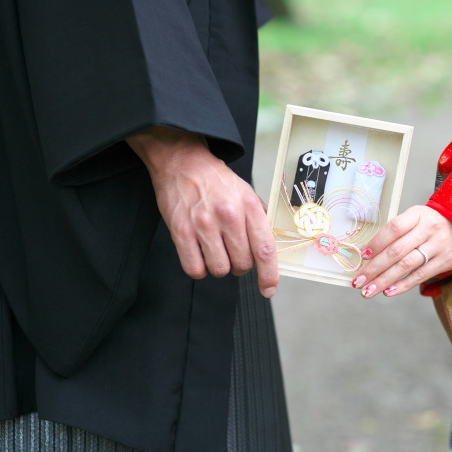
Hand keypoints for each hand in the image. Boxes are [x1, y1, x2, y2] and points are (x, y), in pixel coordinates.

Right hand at [127, 127, 278, 296]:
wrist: (182, 162)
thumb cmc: (216, 180)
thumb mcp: (246, 192)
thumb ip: (259, 220)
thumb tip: (271, 249)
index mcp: (248, 206)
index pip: (264, 249)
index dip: (269, 275)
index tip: (269, 289)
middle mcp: (228, 216)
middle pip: (242, 263)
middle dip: (241, 264)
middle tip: (233, 250)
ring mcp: (203, 224)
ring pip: (220, 269)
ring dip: (220, 266)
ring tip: (216, 250)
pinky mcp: (180, 231)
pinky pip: (195, 269)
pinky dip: (200, 269)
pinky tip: (200, 255)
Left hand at [353, 205, 451, 297]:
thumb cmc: (436, 223)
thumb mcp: (419, 217)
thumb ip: (399, 230)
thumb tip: (369, 253)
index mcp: (418, 214)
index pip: (394, 228)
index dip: (376, 243)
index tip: (362, 257)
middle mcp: (429, 228)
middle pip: (397, 251)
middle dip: (374, 268)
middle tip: (357, 281)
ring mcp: (438, 246)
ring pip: (406, 266)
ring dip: (384, 280)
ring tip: (368, 291)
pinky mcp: (446, 261)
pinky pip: (420, 275)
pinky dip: (403, 285)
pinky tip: (388, 292)